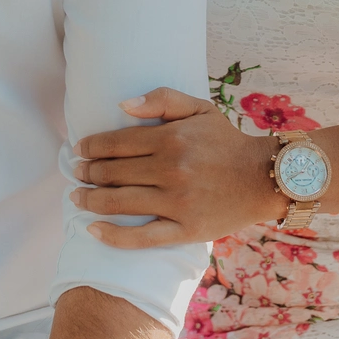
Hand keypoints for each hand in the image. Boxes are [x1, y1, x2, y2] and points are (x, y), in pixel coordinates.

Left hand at [72, 88, 283, 247]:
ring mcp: (177, 202)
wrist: (262, 178)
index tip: (79, 150)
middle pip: (113, 173)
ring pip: (119, 203)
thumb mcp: (200, 109)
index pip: (116, 143)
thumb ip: (162, 100)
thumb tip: (122, 105)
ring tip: (77, 197)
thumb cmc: (226, 142)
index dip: (91, 147)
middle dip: (86, 173)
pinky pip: (141, 237)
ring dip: (90, 200)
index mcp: (171, 139)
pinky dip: (113, 235)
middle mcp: (171, 170)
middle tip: (76, 173)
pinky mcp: (185, 230)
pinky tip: (92, 230)